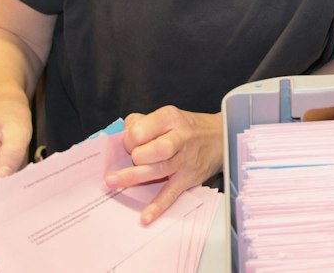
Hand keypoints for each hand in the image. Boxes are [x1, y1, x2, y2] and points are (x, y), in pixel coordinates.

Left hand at [107, 107, 223, 224]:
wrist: (220, 137)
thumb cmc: (186, 127)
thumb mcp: (167, 116)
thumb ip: (141, 122)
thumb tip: (120, 136)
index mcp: (170, 118)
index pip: (142, 129)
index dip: (129, 139)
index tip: (129, 144)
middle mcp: (179, 138)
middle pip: (155, 149)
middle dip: (137, 156)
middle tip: (132, 159)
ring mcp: (185, 160)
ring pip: (160, 170)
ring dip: (134, 177)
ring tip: (112, 182)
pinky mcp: (188, 179)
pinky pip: (171, 194)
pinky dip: (158, 206)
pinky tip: (145, 216)